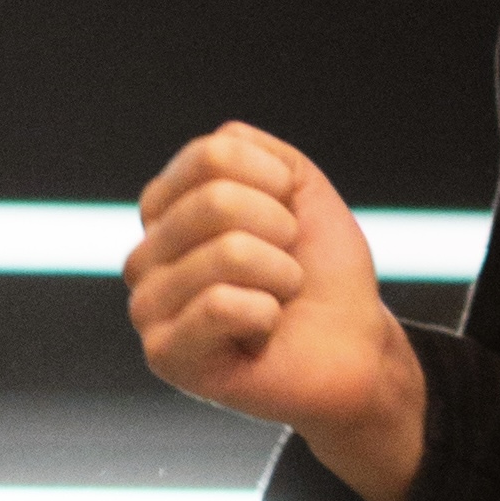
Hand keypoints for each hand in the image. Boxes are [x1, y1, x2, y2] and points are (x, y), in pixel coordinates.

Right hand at [126, 123, 426, 500]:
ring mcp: (147, 306)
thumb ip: (250, 149)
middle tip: (287, 268)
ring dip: (280, 277)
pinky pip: (220, 305)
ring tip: (276, 301)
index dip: (273, 182)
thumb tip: (215, 146)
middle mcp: (145, 255)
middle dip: (280, 232)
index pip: (210, 156)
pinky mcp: (164, 354)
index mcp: (166, 211)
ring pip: (227, 253)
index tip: (290, 219)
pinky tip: (262, 333)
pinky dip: (266, 315)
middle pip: (216, 201)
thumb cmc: (322, 272)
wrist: (354, 350)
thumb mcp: (297, 187)